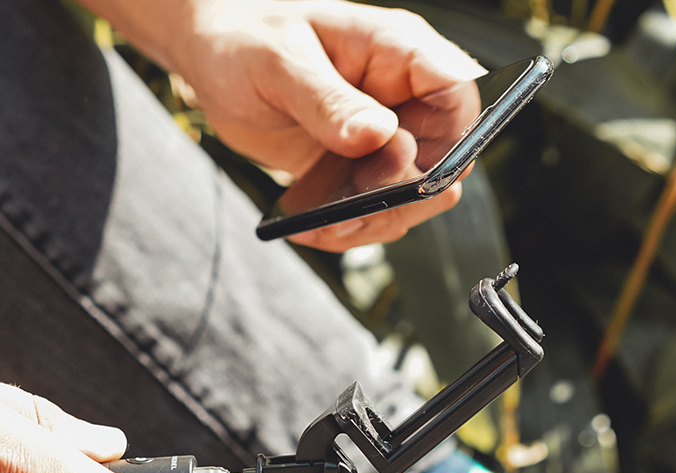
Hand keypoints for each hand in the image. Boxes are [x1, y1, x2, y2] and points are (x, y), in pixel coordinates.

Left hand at [79, 0, 485, 250]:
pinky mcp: (359, 172)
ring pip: (413, 199)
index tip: (395, 164)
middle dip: (401, 196)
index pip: (459, 96)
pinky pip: (374, 213)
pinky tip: (308, 225)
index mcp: (397, 53)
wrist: (213, 61)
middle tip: (347, 208)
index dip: (447, 141)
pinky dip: (347, 230)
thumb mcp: (278, 61)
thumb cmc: (244, 37)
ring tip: (318, 225)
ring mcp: (384, 140)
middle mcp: (401, 99)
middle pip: (446, 162)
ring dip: (371, 222)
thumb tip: (377, 136)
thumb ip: (328, 100)